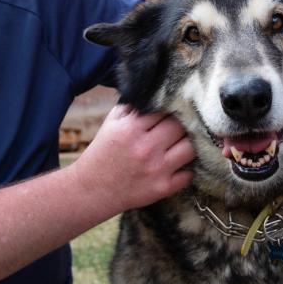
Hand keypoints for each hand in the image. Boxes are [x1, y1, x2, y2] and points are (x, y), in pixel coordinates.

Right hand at [72, 104, 193, 210]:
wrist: (91, 190)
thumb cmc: (103, 153)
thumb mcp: (111, 123)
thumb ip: (133, 107)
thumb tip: (157, 93)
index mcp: (132, 129)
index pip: (165, 109)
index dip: (172, 107)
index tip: (176, 108)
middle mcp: (146, 148)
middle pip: (181, 126)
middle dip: (184, 123)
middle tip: (184, 125)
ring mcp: (156, 170)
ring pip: (191, 148)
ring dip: (190, 144)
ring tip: (184, 142)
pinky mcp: (162, 188)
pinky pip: (189, 174)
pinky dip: (188, 168)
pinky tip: (181, 164)